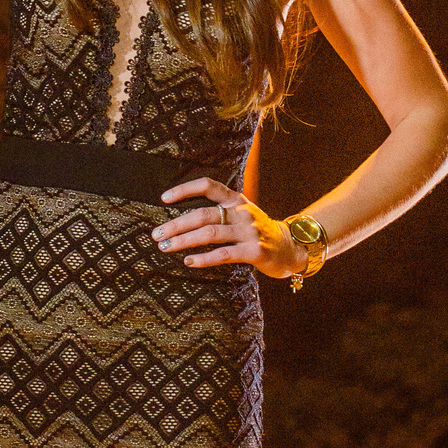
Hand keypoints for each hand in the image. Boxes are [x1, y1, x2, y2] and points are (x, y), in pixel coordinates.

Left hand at [151, 175, 308, 278]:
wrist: (291, 248)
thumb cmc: (258, 231)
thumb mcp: (242, 213)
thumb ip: (220, 211)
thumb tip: (182, 219)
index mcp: (236, 199)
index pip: (208, 185)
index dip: (185, 190)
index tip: (164, 198)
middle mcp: (242, 212)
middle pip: (202, 214)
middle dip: (176, 224)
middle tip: (156, 234)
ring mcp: (249, 231)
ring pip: (209, 233)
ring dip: (183, 241)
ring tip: (165, 247)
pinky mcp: (255, 251)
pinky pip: (223, 254)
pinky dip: (203, 258)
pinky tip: (188, 261)